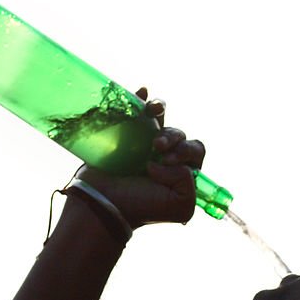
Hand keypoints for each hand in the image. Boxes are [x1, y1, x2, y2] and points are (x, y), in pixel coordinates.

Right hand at [74, 87, 205, 228]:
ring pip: (160, 118)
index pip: (196, 150)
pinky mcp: (124, 134)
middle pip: (179, 134)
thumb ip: (189, 181)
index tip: (168, 161)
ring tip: (149, 116)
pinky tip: (142, 93)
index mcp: (180, 173)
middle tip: (157, 148)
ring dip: (159, 113)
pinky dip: (142, 98)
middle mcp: (164, 157)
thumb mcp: (181, 206)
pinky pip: (137, 110)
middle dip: (172, 137)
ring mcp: (143, 144)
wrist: (103, 202)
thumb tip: (165, 160)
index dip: (187, 150)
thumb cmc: (141, 207)